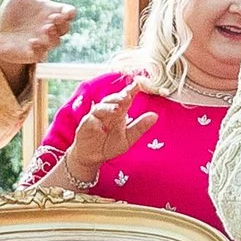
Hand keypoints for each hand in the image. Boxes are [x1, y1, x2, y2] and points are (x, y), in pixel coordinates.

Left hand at [0, 0, 78, 86]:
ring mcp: (44, 42)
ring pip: (55, 42)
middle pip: (65, 28)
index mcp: (51, 13)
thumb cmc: (15, 14)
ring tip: (44, 29)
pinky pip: (41, 54)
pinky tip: (32, 42)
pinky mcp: (33, 53)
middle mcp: (50, 28)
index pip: (68, 13)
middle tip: (53, 18)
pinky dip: (39, 49)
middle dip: (62, 24)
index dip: (70, 13)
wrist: (3, 34)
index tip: (68, 12)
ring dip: (52, 36)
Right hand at [28, 87, 154, 191]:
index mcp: (119, 113)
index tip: (138, 84)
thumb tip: (155, 116)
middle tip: (127, 96)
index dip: (131, 90)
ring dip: (108, 108)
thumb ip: (140, 127)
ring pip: (100, 108)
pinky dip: (95, 123)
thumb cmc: (110, 145)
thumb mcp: (129, 138)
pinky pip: (89, 121)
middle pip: (112, 100)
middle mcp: (107, 112)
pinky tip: (101, 127)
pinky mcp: (85, 126)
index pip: (125, 99)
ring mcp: (95, 118)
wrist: (93, 157)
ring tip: (117, 110)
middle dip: (119, 97)